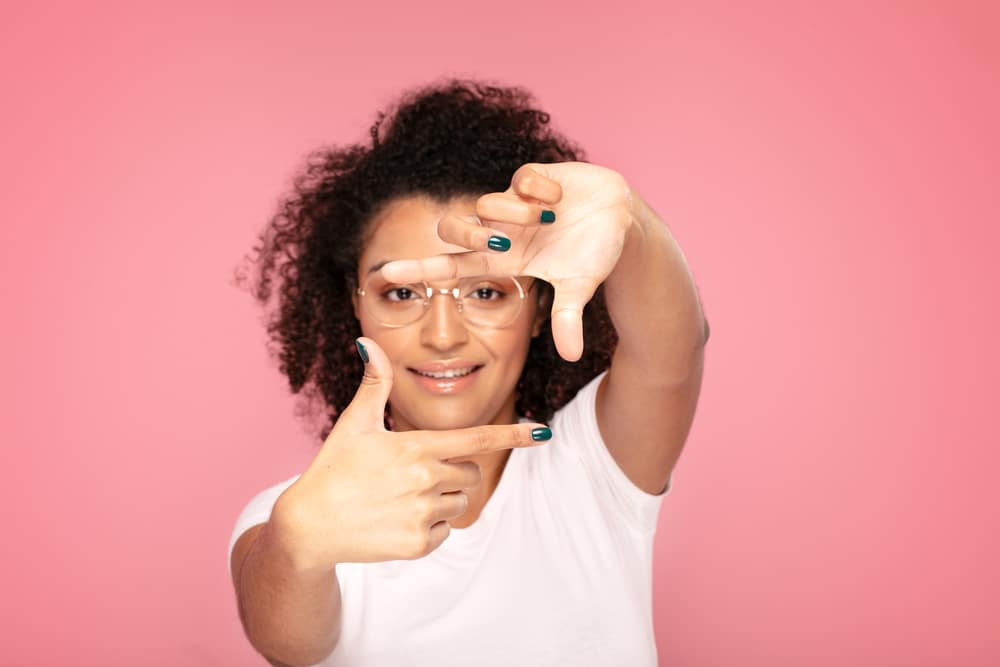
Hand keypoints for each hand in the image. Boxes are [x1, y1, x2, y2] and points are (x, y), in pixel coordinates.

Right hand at [271, 338, 550, 566]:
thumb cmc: (332, 469)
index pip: (477, 437)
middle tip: (413, 474)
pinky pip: (445, 531)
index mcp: (416, 446)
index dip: (512, 434)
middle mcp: (425, 479)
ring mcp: (422, 514)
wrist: (308, 526)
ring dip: (441, 500)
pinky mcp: (418, 545)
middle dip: (453, 472)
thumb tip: (366, 341)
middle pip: (471, 473)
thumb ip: (374, 383)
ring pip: (459, 502)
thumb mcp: (354, 423)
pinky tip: (396, 520)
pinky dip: (429, 527)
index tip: (542, 433)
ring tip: (399, 498)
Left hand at [380, 161, 633, 361]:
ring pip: (485, 203)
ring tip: (548, 218)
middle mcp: (502, 231)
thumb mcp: (579, 287)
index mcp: (505, 260)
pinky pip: (520, 178)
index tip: (385, 275)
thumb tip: (571, 356)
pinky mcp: (531, 177)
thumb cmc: (595, 255)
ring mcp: (513, 203)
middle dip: (471, 235)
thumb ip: (568, 318)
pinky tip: (559, 198)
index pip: (452, 267)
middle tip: (506, 243)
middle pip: (455, 230)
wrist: (622, 220)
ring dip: (515, 213)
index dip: (420, 270)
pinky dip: (539, 189)